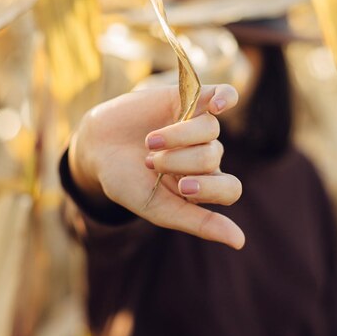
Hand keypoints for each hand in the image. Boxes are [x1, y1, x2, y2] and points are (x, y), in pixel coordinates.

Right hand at [69, 84, 243, 248]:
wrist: (97, 147)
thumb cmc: (127, 182)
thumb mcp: (158, 208)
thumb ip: (199, 223)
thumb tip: (239, 242)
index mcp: (204, 185)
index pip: (230, 189)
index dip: (210, 188)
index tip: (181, 187)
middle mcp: (206, 155)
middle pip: (212, 157)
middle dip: (178, 161)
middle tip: (149, 162)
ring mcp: (200, 125)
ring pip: (210, 129)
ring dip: (177, 136)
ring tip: (149, 142)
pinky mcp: (191, 98)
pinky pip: (223, 93)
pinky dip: (225, 97)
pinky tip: (217, 105)